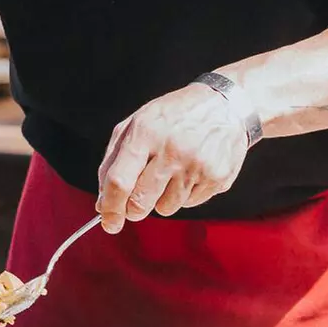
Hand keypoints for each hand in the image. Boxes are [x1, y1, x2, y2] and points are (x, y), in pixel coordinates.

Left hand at [95, 83, 250, 231]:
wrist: (224, 105)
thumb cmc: (174, 116)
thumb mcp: (136, 123)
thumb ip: (113, 161)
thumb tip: (103, 202)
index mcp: (145, 133)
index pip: (119, 181)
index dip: (110, 208)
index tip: (108, 221)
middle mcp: (172, 150)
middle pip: (141, 202)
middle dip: (132, 210)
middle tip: (135, 202)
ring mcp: (197, 165)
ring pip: (165, 208)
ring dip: (161, 199)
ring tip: (170, 173)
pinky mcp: (218, 177)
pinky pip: (189, 204)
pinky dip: (184, 194)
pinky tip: (189, 172)